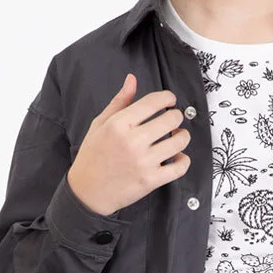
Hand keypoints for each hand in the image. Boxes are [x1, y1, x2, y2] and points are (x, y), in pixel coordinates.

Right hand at [67, 74, 191, 216]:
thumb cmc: (92, 157)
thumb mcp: (100, 125)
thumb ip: (119, 102)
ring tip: (177, 136)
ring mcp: (143, 162)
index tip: (170, 101)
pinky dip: (184, 160)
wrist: (87, 192)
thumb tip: (132, 79)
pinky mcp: (151, 180)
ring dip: (182, 136)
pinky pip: (180, 167)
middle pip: (171, 119)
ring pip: (179, 141)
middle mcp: (133, 141)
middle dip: (176, 117)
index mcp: (119, 124)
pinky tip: (178, 157)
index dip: (168, 98)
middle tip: (172, 120)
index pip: (154, 102)